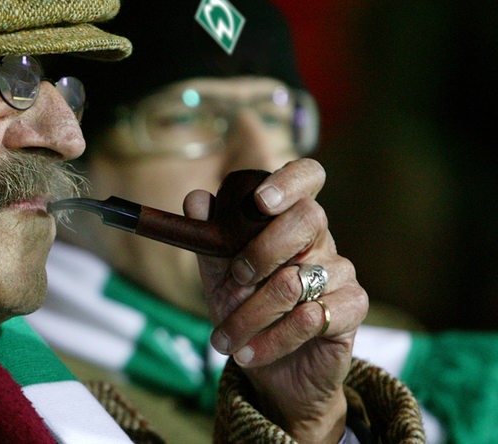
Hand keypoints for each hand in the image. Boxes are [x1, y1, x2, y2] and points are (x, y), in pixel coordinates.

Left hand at [185, 158, 366, 443]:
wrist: (270, 371)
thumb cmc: (245, 313)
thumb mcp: (218, 277)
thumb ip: (208, 240)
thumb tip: (196, 200)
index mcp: (289, 220)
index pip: (307, 176)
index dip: (289, 182)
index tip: (260, 202)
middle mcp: (320, 239)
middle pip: (308, 218)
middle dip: (262, 251)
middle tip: (236, 280)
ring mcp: (341, 272)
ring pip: (296, 280)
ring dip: (251, 315)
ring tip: (227, 339)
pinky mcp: (352, 308)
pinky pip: (312, 316)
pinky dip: (273, 338)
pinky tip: (251, 352)